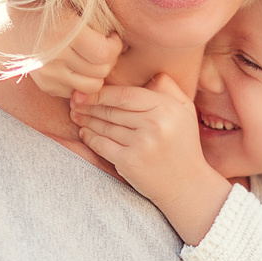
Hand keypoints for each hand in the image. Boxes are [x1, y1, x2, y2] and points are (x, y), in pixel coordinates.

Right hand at [0, 7, 120, 102]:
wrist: (11, 27)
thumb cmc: (49, 10)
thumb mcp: (71, 2)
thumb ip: (95, 17)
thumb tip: (122, 35)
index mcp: (64, 31)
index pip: (104, 53)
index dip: (115, 46)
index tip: (112, 37)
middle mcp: (54, 55)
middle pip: (100, 71)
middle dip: (109, 60)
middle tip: (104, 48)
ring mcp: (48, 74)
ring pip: (91, 86)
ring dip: (98, 75)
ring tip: (93, 59)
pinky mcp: (46, 86)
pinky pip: (76, 92)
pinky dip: (81, 82)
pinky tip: (77, 66)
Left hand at [74, 73, 232, 243]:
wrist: (187, 185)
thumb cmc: (183, 146)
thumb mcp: (186, 112)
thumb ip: (170, 90)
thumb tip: (153, 75)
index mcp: (166, 108)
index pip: (125, 94)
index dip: (101, 92)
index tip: (85, 90)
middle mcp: (154, 124)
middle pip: (112, 110)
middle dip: (88, 105)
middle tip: (74, 101)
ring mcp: (141, 144)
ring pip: (104, 126)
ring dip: (86, 120)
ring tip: (76, 115)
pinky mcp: (130, 162)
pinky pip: (102, 145)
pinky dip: (90, 138)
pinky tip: (84, 132)